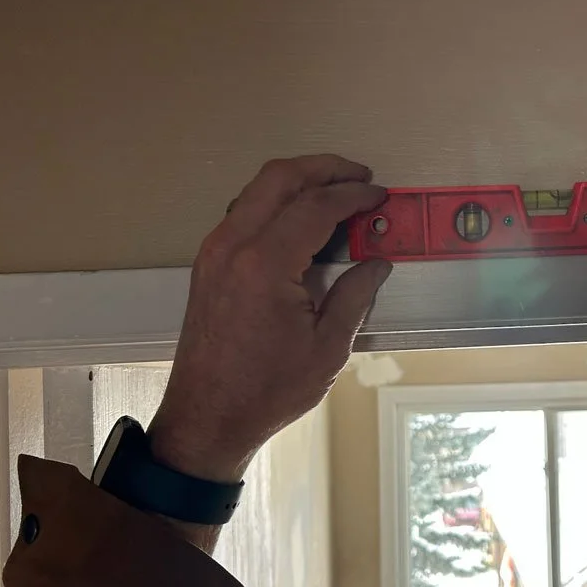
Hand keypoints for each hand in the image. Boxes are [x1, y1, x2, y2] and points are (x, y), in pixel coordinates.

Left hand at [147, 155, 391, 484]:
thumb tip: (377, 264)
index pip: (316, 206)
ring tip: (335, 192)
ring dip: (298, 182)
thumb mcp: (327, 348)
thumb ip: (354, 296)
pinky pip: (244, 212)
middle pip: (280, 178)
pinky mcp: (209, 264)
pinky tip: (302, 219)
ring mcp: (215, 252)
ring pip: (258, 190)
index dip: (352, 196)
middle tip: (359, 176)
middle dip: (324, 168)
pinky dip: (277, 202)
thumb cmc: (266, 390)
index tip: (379, 195)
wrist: (207, 418)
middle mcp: (234, 246)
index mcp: (265, 264)